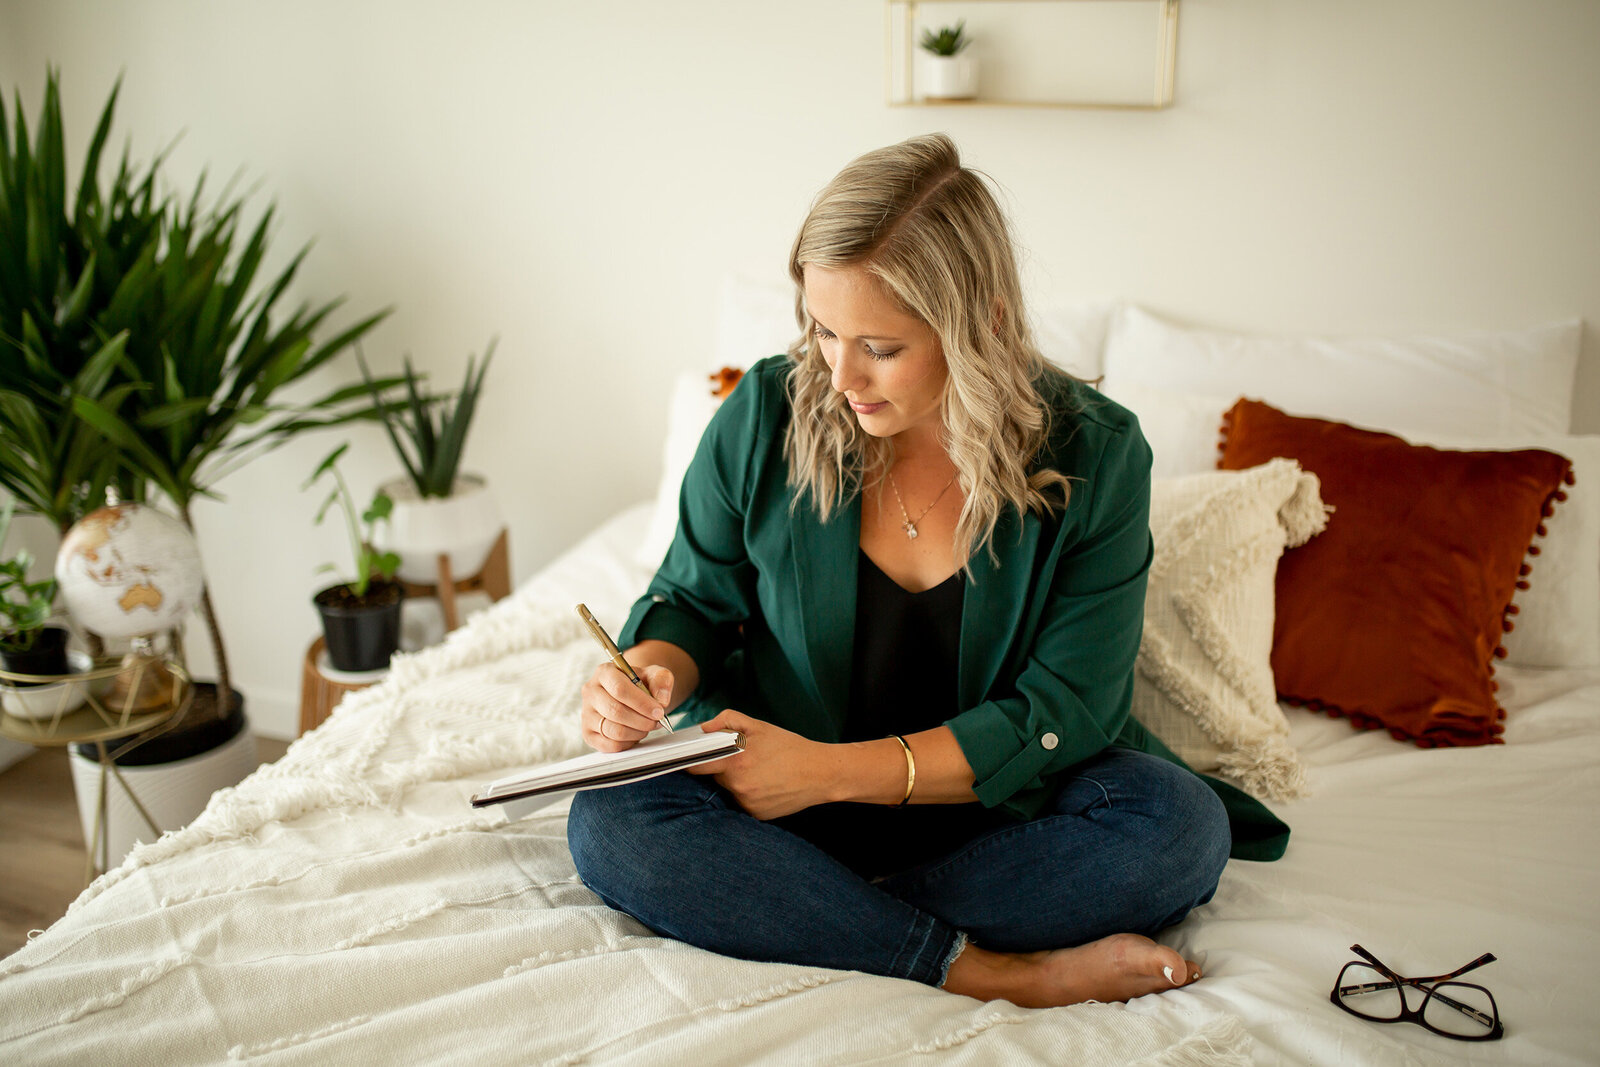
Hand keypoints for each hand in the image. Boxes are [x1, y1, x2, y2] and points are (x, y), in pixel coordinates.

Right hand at [579, 661, 672, 752]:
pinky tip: (635, 734)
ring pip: (614, 730)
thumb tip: (661, 700)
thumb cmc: (641, 683)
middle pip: (616, 711)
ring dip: (637, 732)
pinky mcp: (588, 734)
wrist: (630, 695)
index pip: (619, 689)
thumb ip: (661, 680)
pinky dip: (628, 743)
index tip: (658, 712)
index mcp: (604, 672)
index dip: (641, 703)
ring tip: (647, 727)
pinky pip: (610, 745)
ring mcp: (586, 714)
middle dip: (642, 720)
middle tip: (656, 722)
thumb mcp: (654, 674)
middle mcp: (591, 692)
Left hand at [687, 709, 836, 819]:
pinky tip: (767, 785)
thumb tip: (704, 728)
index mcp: (735, 761)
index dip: (691, 761)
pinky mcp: (757, 815)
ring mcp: (747, 803)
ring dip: (738, 782)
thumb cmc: (790, 747)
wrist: (820, 773)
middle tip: (746, 759)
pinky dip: (750, 794)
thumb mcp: (759, 726)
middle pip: (716, 777)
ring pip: (731, 791)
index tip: (690, 758)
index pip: (696, 766)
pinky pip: (744, 803)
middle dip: (724, 768)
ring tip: (761, 771)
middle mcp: (738, 786)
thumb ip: (727, 720)